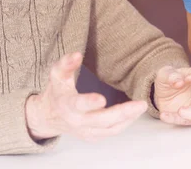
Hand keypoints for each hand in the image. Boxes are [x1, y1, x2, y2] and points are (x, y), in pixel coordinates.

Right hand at [25, 52, 147, 141]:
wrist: (48, 116)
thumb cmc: (56, 92)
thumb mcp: (56, 74)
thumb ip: (66, 63)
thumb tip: (77, 54)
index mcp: (67, 105)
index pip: (78, 105)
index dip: (89, 102)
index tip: (102, 98)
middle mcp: (76, 121)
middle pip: (102, 120)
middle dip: (122, 113)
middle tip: (141, 104)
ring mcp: (85, 131)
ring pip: (109, 129)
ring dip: (128, 119)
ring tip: (141, 107)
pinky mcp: (92, 136)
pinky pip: (111, 132)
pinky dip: (124, 124)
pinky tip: (134, 114)